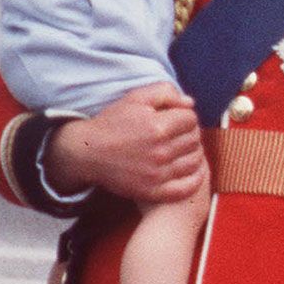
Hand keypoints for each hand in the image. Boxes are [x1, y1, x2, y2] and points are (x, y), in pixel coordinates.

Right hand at [44, 82, 205, 202]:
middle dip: (189, 133)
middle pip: (194, 139)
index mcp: (158, 127)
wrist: (88, 152)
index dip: (184, 116)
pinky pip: (187, 187)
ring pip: (194, 161)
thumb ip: (164, 92)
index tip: (175, 119)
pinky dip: (195, 178)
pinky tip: (190, 170)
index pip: (191, 119)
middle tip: (177, 133)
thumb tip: (189, 103)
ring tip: (180, 149)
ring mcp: (158, 174)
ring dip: (192, 152)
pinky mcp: (154, 191)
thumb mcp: (134, 98)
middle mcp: (160, 151)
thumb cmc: (112, 122)